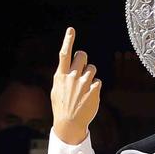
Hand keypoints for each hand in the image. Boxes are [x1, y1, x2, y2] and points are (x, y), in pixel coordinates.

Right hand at [52, 27, 100, 145]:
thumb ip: (63, 77)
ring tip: (85, 88)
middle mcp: (71, 77)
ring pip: (92, 68)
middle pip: (82, 55)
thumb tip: (68, 68)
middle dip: (83, 59)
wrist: (69, 124)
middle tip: (81, 68)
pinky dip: (95, 87)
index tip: (71, 30)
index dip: (68, 40)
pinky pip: (98, 81)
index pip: (65, 54)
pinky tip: (89, 96)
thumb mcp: (56, 90)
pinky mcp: (94, 90)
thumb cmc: (62, 107)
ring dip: (90, 75)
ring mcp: (83, 84)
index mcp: (60, 76)